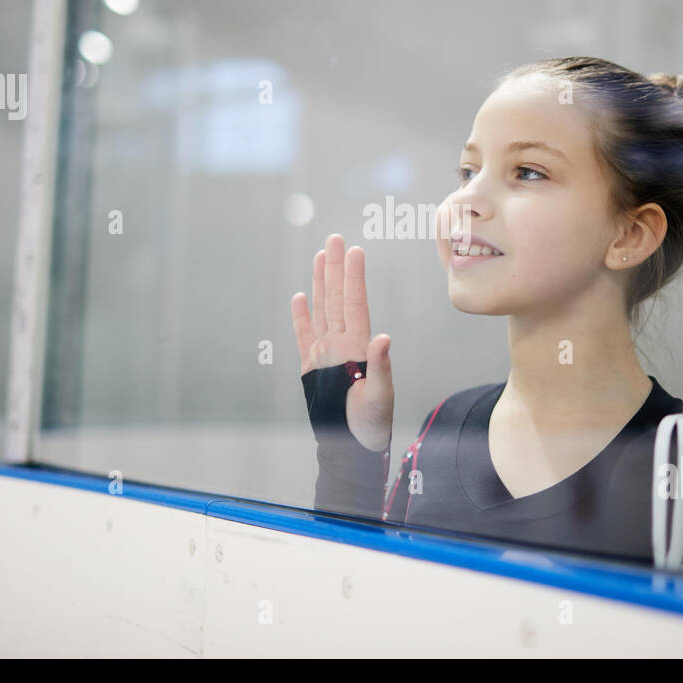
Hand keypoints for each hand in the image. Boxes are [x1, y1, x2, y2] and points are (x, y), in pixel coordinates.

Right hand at [291, 233, 393, 452]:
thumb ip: (381, 365)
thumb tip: (383, 338)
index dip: (354, 277)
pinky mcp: (311, 366)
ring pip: (321, 309)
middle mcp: (342, 343)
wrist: (351, 444)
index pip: (355, 303)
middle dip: (336, 268)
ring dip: (319, 283)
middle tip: (336, 238)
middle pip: (336, 298)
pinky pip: (304, 336)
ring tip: (321, 257)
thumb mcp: (380, 395)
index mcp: (360, 347)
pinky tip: (299, 297)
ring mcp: (326, 352)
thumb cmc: (371, 422)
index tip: (355, 251)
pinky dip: (301, 317)